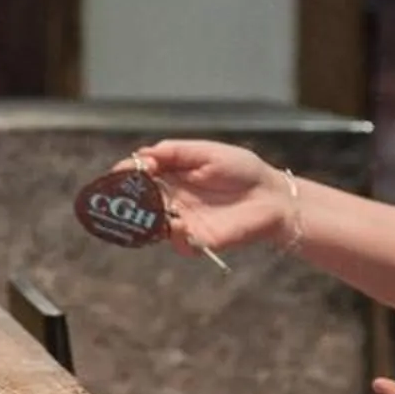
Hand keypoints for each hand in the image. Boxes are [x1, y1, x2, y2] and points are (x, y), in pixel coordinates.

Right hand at [128, 140, 293, 257]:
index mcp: (173, 176)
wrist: (272, 197)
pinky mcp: (197, 240)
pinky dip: (171, 232)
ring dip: (144, 215)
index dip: (128, 172)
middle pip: (139, 201)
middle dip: (126, 197)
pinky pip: (176, 241)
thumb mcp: (206, 152)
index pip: (140, 175)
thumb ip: (174, 152)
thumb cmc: (243, 171)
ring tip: (142, 204)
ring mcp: (183, 221)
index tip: (122, 170)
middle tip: (122, 190)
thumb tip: (141, 154)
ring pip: (152, 223)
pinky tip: (173, 220)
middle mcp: (173, 200)